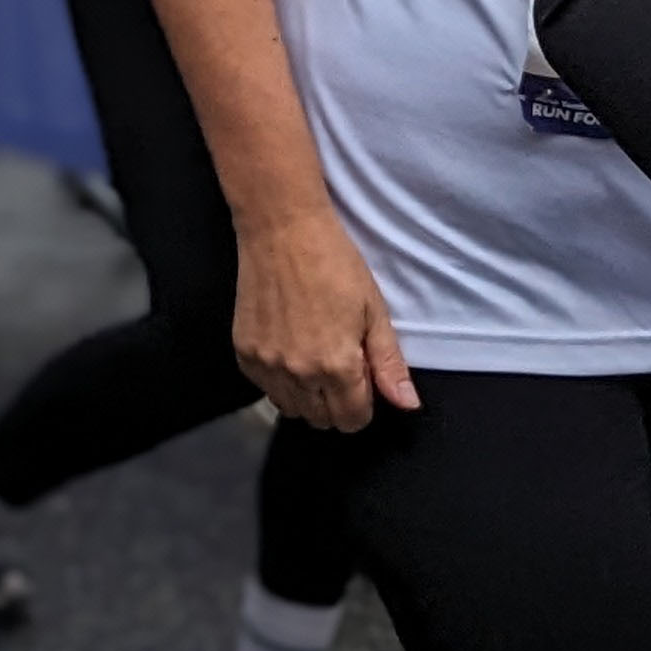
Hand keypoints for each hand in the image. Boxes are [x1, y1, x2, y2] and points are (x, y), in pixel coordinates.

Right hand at [233, 202, 418, 431]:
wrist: (281, 230)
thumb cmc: (335, 265)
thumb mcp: (374, 311)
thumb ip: (389, 364)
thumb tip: (407, 405)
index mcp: (337, 367)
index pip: (352, 420)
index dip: (364, 405)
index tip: (363, 378)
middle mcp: (298, 374)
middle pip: (321, 420)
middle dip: (336, 403)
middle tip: (340, 365)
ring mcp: (266, 365)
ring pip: (290, 409)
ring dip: (307, 396)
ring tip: (314, 359)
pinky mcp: (243, 352)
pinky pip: (265, 388)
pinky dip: (279, 381)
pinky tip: (289, 351)